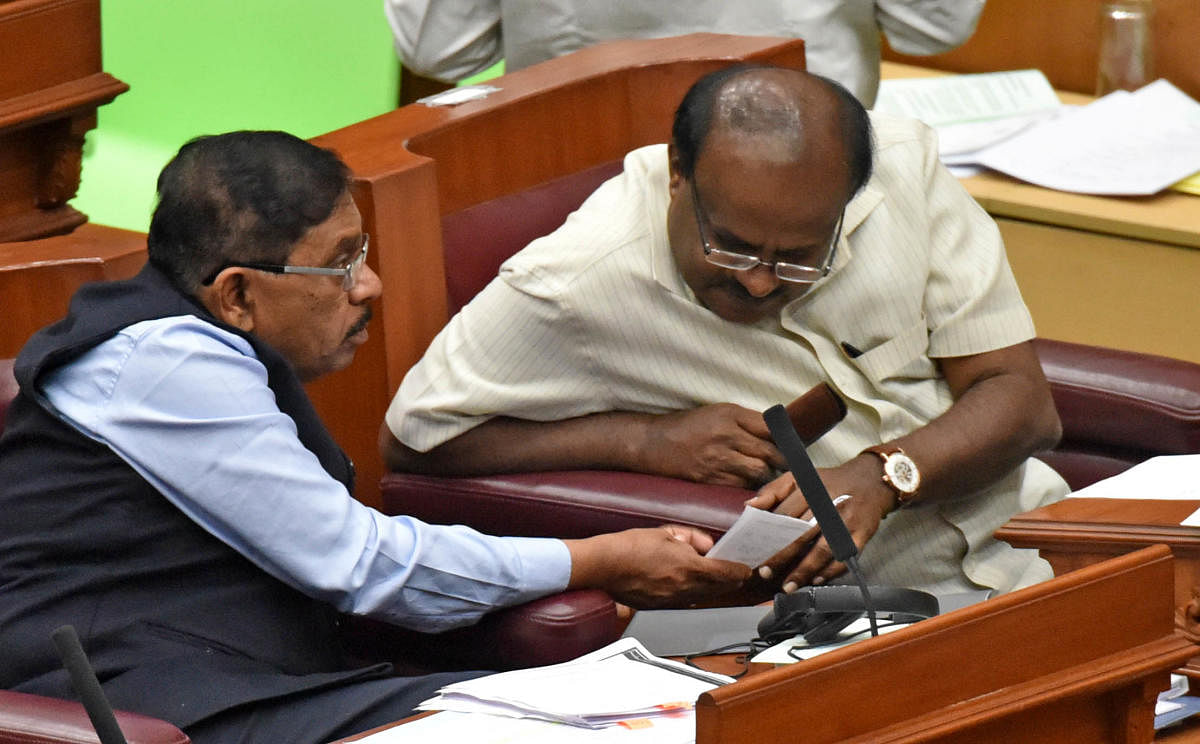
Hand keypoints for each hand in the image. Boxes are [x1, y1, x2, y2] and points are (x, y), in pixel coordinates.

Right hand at [565, 525, 752, 608]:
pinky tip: (683, 582)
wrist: (604, 567)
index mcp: (689, 567)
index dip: (740, 571)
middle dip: (729, 581)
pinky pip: (684, 601)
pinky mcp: (660, 607)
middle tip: (734, 573)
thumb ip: (691, 538)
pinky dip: (690, 592)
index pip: (726, 573)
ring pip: (702, 596)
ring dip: (710, 587)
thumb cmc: (631, 547)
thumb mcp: (665, 532)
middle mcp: (685, 588)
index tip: (746, 569)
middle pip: (718, 589)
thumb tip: (706, 545)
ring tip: (708, 576)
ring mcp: (672, 601)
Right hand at [635, 404, 784, 486]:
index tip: (795, 445)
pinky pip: (741, 485)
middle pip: (769, 451)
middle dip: (783, 460)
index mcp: (730, 415)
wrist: (654, 443)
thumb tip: (776, 432)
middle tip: (791, 465)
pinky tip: (751, 484)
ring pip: (758, 471)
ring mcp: (719, 459)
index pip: (771, 427)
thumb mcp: (717, 412)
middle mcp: (727, 435)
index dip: (787, 438)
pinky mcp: (711, 478)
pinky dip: (749, 485)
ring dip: (767, 474)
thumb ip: (745, 421)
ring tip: (771, 475)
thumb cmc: (688, 426)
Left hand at [746, 456, 895, 589]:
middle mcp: (828, 506)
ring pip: (823, 550)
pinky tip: (816, 580)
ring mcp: (846, 522)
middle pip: (801, 534)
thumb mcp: (799, 477)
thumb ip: (772, 491)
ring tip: (789, 586)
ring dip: (805, 570)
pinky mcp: (862, 535)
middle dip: (782, 556)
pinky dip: (830, 571)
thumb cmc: (829, 482)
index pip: (785, 515)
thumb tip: (748, 507)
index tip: (756, 551)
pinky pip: (845, 557)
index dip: (769, 535)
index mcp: (810, 490)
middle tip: (766, 573)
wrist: (870, 481)